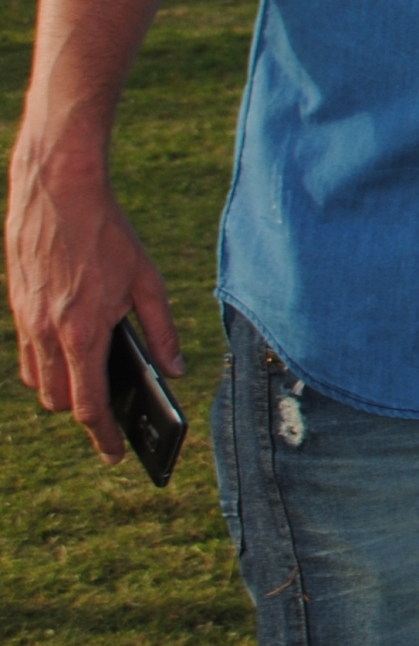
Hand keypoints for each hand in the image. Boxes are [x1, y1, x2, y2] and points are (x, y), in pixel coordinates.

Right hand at [7, 163, 180, 464]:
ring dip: (62, 390)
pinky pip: (28, 353)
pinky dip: (47, 365)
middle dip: (83, 414)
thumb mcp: (148, 280)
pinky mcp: (16, 306)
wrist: (57, 192)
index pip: (87, 405)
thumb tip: (176, 370)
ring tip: (94, 388)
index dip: (102, 435)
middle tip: (110, 420)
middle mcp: (46, 333)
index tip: (116, 454)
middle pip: (59, 400)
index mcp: (81, 332)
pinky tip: (72, 354)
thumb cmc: (108, 234)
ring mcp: (26, 320)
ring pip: (39, 380)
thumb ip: (162, 330)